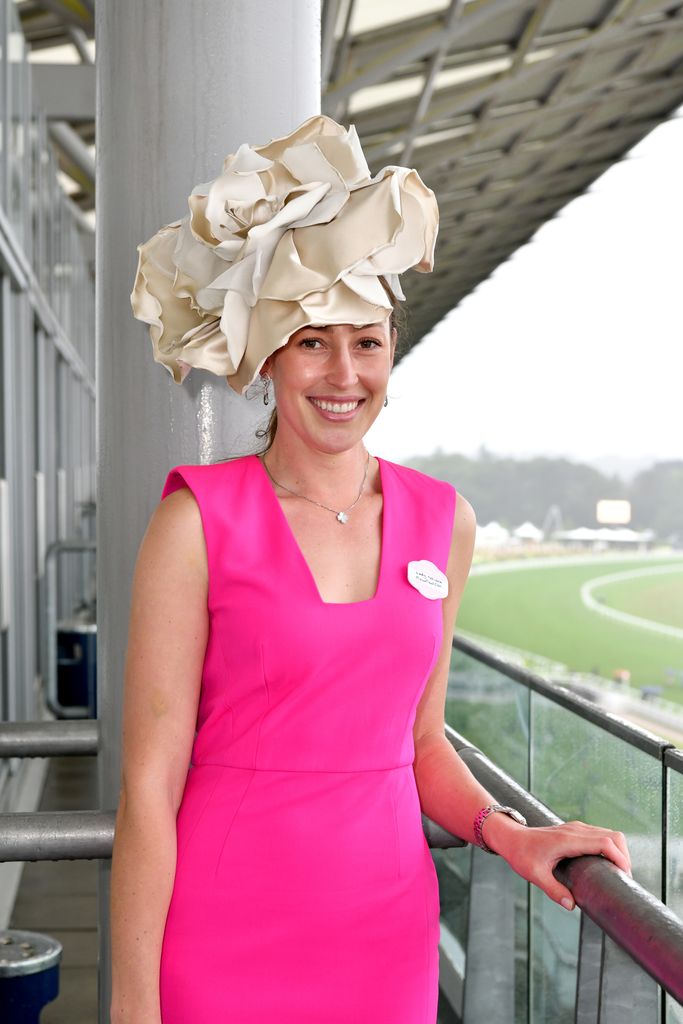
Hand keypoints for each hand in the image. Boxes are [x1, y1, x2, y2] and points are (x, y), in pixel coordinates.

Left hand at [493, 819, 632, 910]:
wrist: (511, 837)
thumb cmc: (521, 854)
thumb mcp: (535, 875)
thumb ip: (554, 890)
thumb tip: (572, 906)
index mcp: (568, 840)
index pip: (604, 843)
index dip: (620, 857)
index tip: (626, 876)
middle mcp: (575, 830)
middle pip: (612, 836)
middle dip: (624, 855)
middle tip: (624, 878)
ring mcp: (576, 828)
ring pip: (608, 833)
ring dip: (618, 851)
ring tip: (618, 874)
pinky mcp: (575, 830)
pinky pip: (599, 834)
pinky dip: (609, 847)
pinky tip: (606, 864)